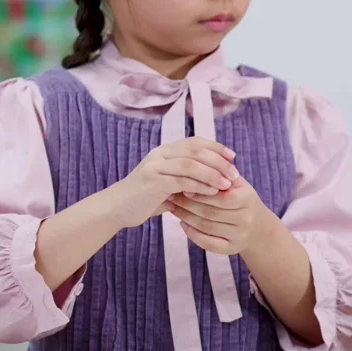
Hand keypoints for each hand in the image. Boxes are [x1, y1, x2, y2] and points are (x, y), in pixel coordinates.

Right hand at [115, 137, 238, 228]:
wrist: (116, 208)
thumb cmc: (144, 198)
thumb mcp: (167, 184)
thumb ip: (185, 178)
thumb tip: (214, 180)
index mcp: (165, 151)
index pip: (195, 142)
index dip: (216, 147)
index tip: (233, 157)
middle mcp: (160, 154)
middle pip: (196, 150)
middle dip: (219, 161)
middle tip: (235, 174)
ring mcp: (155, 166)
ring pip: (191, 164)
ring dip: (213, 174)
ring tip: (227, 184)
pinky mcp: (153, 181)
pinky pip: (182, 180)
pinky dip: (200, 185)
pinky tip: (212, 192)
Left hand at [165, 174, 264, 254]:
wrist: (258, 226)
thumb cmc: (240, 197)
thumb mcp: (237, 183)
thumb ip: (220, 174)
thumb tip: (195, 163)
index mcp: (247, 199)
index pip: (221, 196)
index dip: (200, 192)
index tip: (182, 183)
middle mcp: (245, 220)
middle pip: (210, 212)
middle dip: (187, 203)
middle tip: (170, 194)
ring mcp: (239, 236)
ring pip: (206, 227)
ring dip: (185, 217)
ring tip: (171, 207)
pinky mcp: (232, 249)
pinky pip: (208, 243)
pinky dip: (192, 234)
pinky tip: (182, 223)